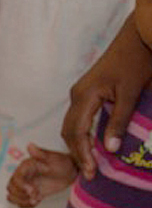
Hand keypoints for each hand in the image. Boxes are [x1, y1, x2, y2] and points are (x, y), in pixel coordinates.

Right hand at [7, 145, 75, 207]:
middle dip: (21, 195)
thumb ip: (40, 154)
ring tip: (37, 199)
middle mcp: (23, 176)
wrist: (70, 171)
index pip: (16, 178)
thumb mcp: (53, 158)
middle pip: (11, 188)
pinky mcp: (30, 193)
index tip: (33, 191)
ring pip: (12, 196)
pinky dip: (26, 205)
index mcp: (25, 167)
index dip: (21, 186)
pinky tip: (37, 201)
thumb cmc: (62, 162)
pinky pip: (20, 202)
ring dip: (22, 200)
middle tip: (36, 195)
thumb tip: (30, 145)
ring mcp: (25, 185)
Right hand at [64, 26, 151, 176]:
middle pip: (68, 131)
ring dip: (78, 145)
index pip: (77, 133)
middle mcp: (76, 95)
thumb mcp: (131, 93)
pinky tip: (92, 143)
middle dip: (77, 153)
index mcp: (85, 96)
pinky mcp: (86, 91)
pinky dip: (82, 134)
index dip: (83, 154)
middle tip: (90, 172)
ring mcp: (80, 92)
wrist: (137, 35)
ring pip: (71, 126)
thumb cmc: (137, 60)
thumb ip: (119, 121)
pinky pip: (78, 118)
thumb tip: (109, 149)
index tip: (91, 172)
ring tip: (90, 161)